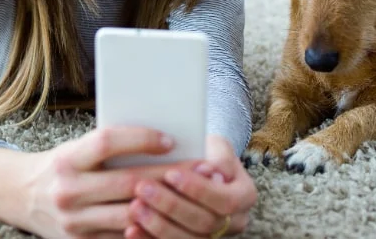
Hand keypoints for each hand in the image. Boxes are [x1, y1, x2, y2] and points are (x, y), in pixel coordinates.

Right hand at [18, 126, 193, 238]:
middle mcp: (68, 191)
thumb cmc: (61, 165)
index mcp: (68, 159)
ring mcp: (74, 222)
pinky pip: (124, 237)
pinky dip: (151, 227)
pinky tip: (174, 218)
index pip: (108, 142)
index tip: (171, 139)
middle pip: (128, 182)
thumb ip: (109, 148)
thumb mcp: (77, 148)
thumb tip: (162, 141)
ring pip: (131, 214)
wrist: (21, 196)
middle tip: (201, 168)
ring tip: (195, 194)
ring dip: (168, 205)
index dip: (141, 139)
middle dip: (170, 175)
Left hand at [125, 135, 257, 237]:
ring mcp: (213, 237)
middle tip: (143, 188)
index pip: (224, 200)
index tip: (170, 173)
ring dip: (158, 226)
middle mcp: (234, 222)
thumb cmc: (206, 152)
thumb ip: (217, 157)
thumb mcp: (216, 146)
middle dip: (171, 206)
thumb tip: (209, 170)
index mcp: (244, 196)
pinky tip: (130, 230)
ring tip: (134, 207)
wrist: (200, 168)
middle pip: (204, 223)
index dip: (197, 189)